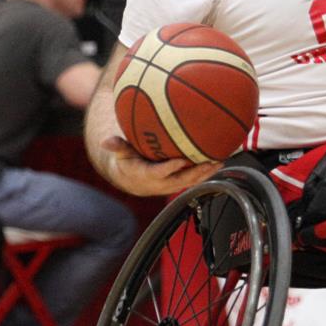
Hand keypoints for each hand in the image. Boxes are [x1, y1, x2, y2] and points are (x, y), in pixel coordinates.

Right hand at [98, 136, 219, 196]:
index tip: (180, 160)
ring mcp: (172, 185)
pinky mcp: (179, 183)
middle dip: (196, 172)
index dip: (169, 168)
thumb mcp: (121, 154)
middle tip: (209, 161)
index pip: (158, 173)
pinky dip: (207, 171)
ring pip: (191, 181)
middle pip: (181, 180)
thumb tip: (105, 141)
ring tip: (219, 161)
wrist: (132, 180)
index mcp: (146, 175)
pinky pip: (195, 178)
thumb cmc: (128, 161)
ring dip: (206, 173)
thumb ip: (117, 146)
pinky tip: (219, 160)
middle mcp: (161, 183)